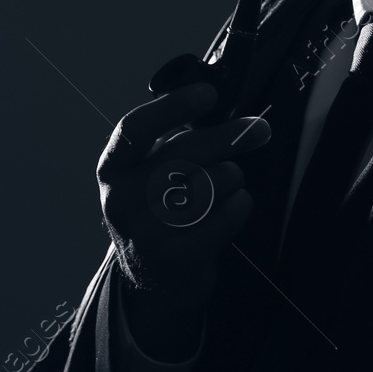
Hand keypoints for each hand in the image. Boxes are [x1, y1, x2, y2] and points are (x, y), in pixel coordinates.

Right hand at [96, 81, 270, 357]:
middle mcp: (122, 200)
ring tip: (227, 181)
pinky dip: (239, 204)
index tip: (208, 93)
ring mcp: (146, 233)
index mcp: (113, 168)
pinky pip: (226, 215)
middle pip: (184, 155)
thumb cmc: (158, 209)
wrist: (151, 278)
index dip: (173, 107)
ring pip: (211, 184)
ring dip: (232, 177)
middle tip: (258, 128)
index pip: (135, 129)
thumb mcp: (149, 172)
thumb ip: (175, 140)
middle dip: (229, 137)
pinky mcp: (176, 258)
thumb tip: (226, 110)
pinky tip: (234, 203)